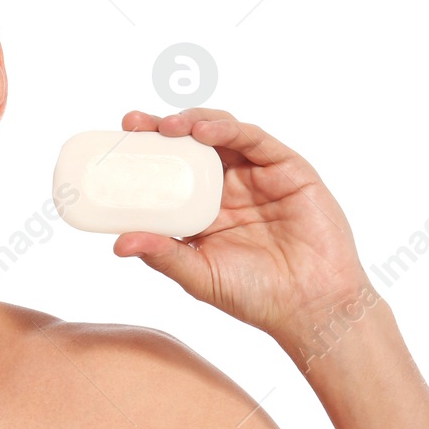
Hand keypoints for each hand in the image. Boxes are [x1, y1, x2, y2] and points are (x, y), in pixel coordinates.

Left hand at [113, 108, 376, 344]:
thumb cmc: (256, 296)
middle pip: (192, 145)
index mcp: (206, 209)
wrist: (311, 306)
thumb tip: (117, 244)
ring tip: (167, 126)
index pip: (171, 172)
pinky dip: (228, 129)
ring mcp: (259, 175)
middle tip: (133, 124)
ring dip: (193, 122)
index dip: (146, 155)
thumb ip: (162, 255)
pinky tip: (204, 130)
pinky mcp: (288, 168)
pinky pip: (255, 139)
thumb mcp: (198, 275)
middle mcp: (230, 187)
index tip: (117, 144)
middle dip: (161, 129)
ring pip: (222, 134)